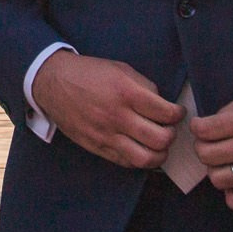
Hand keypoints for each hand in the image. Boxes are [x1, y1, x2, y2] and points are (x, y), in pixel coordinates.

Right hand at [30, 52, 180, 170]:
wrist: (54, 83)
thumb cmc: (89, 73)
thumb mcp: (121, 69)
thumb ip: (145, 87)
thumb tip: (163, 105)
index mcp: (127, 93)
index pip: (166, 113)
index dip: (178, 114)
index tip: (177, 112)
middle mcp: (118, 117)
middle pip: (160, 139)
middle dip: (171, 135)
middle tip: (169, 128)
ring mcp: (106, 135)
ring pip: (145, 158)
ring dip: (159, 154)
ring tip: (159, 145)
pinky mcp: (97, 146)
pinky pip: (126, 162)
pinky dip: (139, 159)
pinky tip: (141, 149)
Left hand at [191, 86, 232, 212]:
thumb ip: (230, 110)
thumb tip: (210, 125)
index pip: (203, 130)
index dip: (196, 127)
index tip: (201, 127)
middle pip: (205, 155)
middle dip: (202, 148)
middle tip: (211, 143)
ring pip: (218, 180)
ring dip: (215, 170)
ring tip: (224, 162)